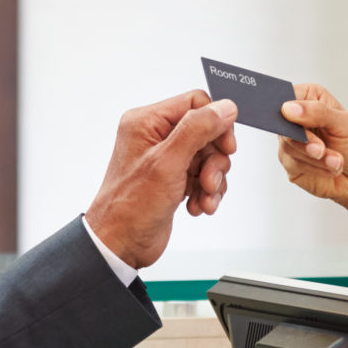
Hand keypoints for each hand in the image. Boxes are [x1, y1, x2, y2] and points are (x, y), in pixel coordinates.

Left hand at [85, 90, 238, 268]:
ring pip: (208, 157)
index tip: (225, 146)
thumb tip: (224, 107)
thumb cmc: (130, 206)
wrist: (121, 244)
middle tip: (210, 180)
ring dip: (212, 180)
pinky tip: (197, 205)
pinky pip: (203, 176)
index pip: (196, 103)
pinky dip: (206, 192)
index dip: (216, 123)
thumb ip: (197, 130)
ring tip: (204, 197)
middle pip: (206, 132)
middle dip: (215, 160)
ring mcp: (165, 158)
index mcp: (147, 122)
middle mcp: (155, 136)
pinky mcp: (173, 178)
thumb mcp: (168, 162)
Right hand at [276, 84, 347, 214]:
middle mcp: (297, 120)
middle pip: (283, 123)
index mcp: (310, 100)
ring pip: (289, 146)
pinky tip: (331, 168)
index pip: (288, 95)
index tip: (292, 115)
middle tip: (320, 149)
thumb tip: (289, 109)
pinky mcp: (291, 164)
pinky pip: (295, 164)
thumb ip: (318, 112)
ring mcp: (292, 143)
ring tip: (337, 161)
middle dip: (304, 139)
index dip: (287, 106)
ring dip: (316, 157)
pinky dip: (316, 168)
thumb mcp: (345, 124)